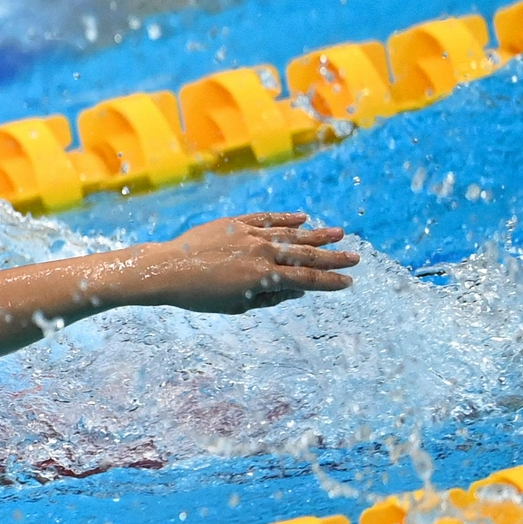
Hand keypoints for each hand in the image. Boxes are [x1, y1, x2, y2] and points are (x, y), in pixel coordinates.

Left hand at [145, 212, 358, 314]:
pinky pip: (266, 219)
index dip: (329, 281)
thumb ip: (269, 297)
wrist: (167, 269)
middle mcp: (261, 253)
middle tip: (355, 256)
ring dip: (316, 233)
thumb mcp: (237, 305)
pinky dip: (285, 218)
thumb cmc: (199, 296)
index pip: (306, 280)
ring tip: (338, 233)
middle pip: (305, 254)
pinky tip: (302, 218)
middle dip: (332, 257)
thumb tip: (296, 291)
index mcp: (263, 278)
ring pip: (290, 233)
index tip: (349, 281)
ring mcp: (250, 235)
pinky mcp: (235, 223)